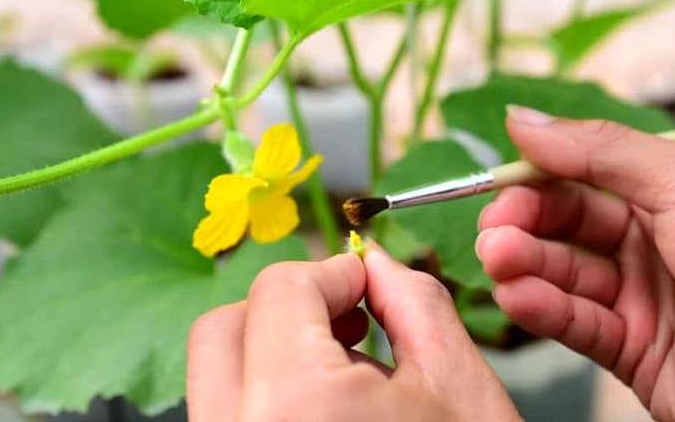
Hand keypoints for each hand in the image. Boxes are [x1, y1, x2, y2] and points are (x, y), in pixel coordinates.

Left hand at [187, 246, 519, 421]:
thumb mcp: (458, 388)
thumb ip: (414, 304)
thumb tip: (380, 267)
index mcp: (293, 406)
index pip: (278, 292)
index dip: (331, 276)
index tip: (366, 288)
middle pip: (222, 331)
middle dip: (283, 309)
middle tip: (347, 320)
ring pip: (216, 384)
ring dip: (270, 355)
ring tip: (345, 375)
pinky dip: (266, 403)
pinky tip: (325, 416)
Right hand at [476, 105, 674, 420]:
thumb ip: (601, 151)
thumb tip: (524, 117)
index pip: (587, 175)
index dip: (539, 175)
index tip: (497, 178)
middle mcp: (658, 243)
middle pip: (568, 226)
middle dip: (525, 223)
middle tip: (497, 228)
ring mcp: (648, 301)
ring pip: (565, 276)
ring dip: (525, 265)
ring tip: (500, 259)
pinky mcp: (639, 357)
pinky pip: (578, 327)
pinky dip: (542, 310)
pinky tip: (519, 296)